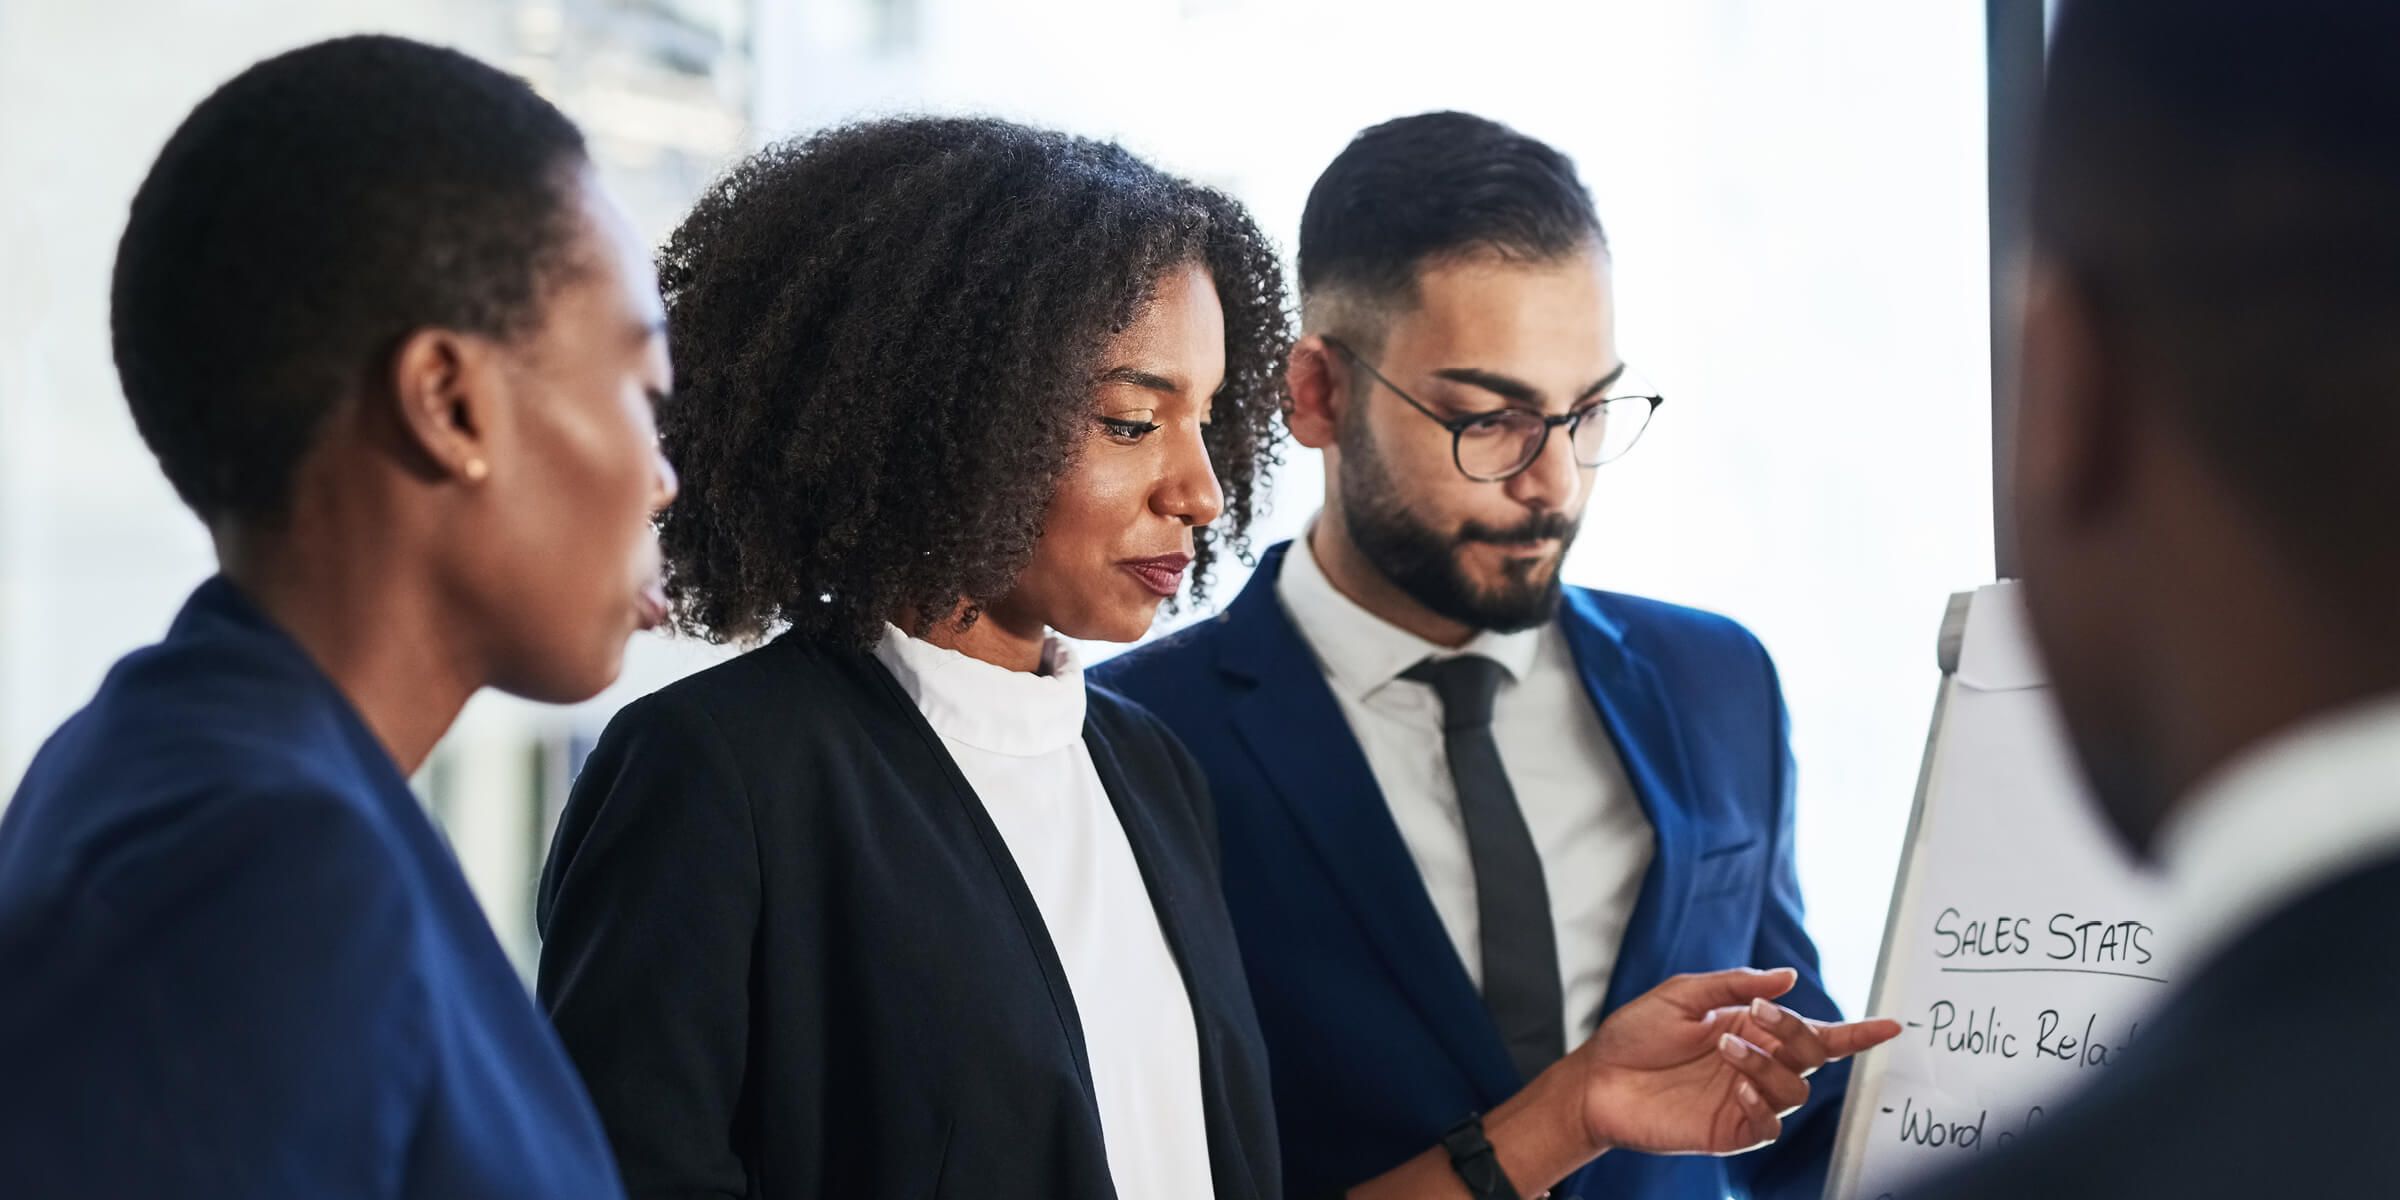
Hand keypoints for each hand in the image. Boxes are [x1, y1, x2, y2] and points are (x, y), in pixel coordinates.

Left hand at [1570, 967, 1900, 1157]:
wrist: (1596, 1079)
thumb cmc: (1634, 1035)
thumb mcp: (1682, 994)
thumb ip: (1735, 985)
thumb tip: (1788, 977)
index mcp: (1752, 1030)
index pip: (1814, 1033)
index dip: (1856, 1032)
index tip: (1891, 1025)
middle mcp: (1756, 1065)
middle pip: (1811, 1055)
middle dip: (1796, 1031)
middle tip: (1759, 1016)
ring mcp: (1745, 1100)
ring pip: (1795, 1089)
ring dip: (1767, 1063)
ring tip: (1723, 1048)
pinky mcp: (1730, 1131)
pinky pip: (1769, 1125)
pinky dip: (1763, 1103)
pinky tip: (1736, 1086)